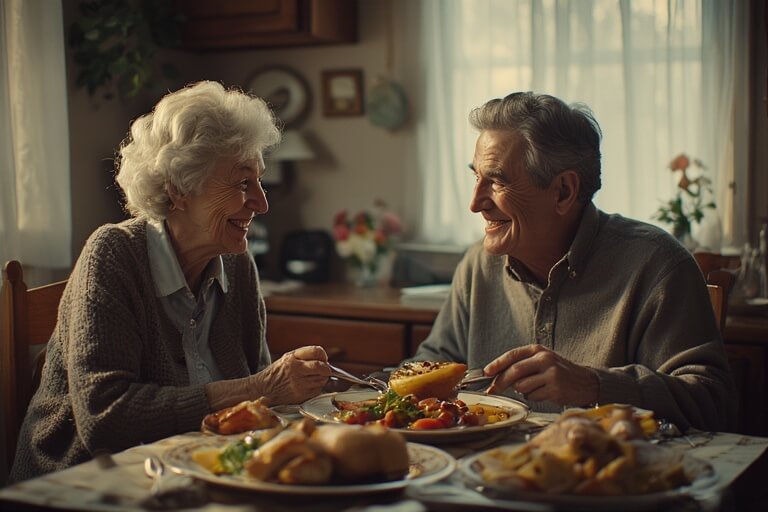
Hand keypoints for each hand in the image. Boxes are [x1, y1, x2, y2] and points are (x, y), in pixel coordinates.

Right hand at [248, 346, 331, 404]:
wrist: (264, 389)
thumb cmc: (278, 372)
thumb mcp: (288, 357)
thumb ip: (305, 355)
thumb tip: (325, 359)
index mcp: (292, 358)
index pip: (316, 352)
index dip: (323, 355)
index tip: (323, 359)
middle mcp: (295, 371)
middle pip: (322, 367)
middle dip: (326, 368)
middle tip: (325, 369)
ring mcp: (299, 384)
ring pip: (322, 380)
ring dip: (322, 378)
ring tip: (314, 377)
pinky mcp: (301, 396)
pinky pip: (317, 390)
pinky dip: (317, 387)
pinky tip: (309, 385)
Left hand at [484, 345, 598, 406]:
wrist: (586, 382)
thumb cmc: (559, 372)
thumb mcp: (541, 361)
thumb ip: (522, 365)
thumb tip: (496, 376)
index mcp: (538, 350)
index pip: (512, 355)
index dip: (496, 364)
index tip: (486, 372)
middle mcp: (544, 359)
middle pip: (514, 372)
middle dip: (500, 382)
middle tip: (492, 390)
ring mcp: (551, 374)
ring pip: (522, 387)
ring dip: (521, 391)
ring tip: (534, 387)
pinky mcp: (555, 389)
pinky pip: (533, 396)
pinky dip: (533, 397)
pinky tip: (544, 392)